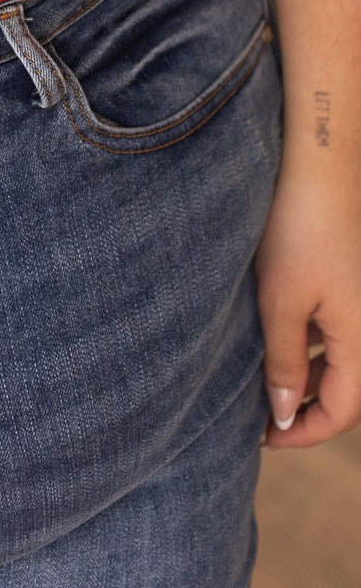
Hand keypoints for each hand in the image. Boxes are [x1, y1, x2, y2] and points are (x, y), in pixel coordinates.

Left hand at [254, 152, 360, 448]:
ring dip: (301, 374)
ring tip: (255, 376)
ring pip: (334, 358)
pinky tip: (268, 335)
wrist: (317, 167)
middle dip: (302, 407)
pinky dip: (304, 343)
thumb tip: (286, 416)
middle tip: (254, 413)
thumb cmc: (298, 231)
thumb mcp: (281, 303)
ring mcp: (355, 303)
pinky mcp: (342, 283)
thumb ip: (285, 362)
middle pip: (342, 389)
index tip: (262, 437)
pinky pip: (329, 329)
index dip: (304, 432)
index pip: (342, 411)